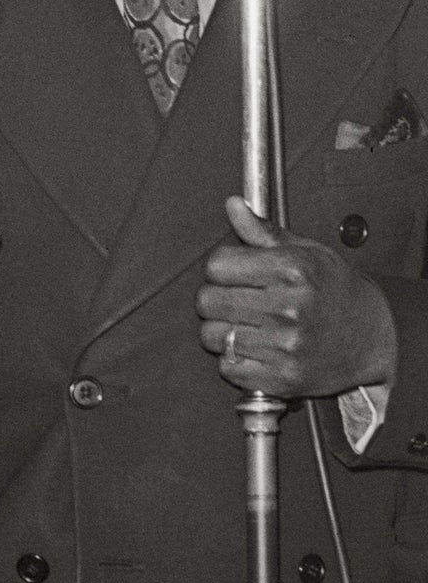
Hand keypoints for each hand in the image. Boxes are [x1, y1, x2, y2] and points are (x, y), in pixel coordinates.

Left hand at [196, 196, 397, 397]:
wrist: (374, 337)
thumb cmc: (335, 289)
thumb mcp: (306, 251)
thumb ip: (262, 231)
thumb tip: (232, 204)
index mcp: (291, 271)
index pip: (216, 265)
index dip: (220, 267)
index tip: (233, 273)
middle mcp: (288, 309)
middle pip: (208, 301)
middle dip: (215, 298)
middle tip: (237, 300)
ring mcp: (286, 346)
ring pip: (213, 336)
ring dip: (221, 331)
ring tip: (244, 324)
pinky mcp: (284, 378)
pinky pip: (228, 368)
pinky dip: (233, 360)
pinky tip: (252, 348)